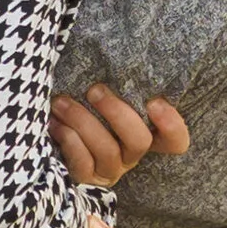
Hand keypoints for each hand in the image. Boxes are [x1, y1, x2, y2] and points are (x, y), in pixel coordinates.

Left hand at [49, 86, 189, 188]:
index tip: (155, 101)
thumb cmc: (82, 101)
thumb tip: (116, 49)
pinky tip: (56, 124)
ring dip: (83, 122)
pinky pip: (83, 165)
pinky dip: (69, 141)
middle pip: (140, 142)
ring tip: (62, 102)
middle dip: (117, 114)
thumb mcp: (103, 91)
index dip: (172, 126)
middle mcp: (131, 155)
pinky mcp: (86, 178)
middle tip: (95, 90)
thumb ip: (117, 82)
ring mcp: (111, 169)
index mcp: (146, 134)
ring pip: (108, 151)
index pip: (175, 140)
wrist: (51, 126)